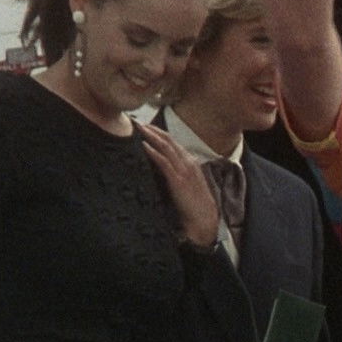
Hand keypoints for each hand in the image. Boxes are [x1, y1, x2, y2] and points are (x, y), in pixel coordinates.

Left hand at [137, 123, 219, 245]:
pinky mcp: (178, 181)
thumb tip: (159, 169)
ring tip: (138, 128)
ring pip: (166, 147)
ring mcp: (184, 170)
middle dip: (152, 130)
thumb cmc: (194, 205)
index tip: (144, 127)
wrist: (204, 219)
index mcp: (190, 162)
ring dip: (151, 136)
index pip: (173, 142)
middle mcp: (188, 162)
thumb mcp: (185, 185)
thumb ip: (175, 174)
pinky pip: (164, 162)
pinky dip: (153, 152)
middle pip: (168, 140)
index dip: (158, 133)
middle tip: (137, 122)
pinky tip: (143, 145)